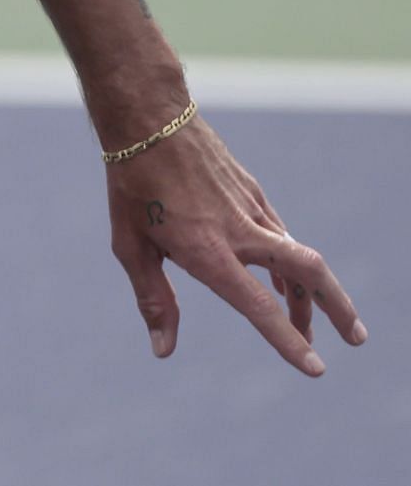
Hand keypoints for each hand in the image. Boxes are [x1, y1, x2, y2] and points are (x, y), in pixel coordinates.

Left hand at [106, 114, 366, 374]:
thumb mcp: (130, 246)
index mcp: (208, 250)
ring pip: (299, 255)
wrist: (149, 118)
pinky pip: (280, 234)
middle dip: (338, 309)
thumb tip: (164, 350)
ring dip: (310, 293)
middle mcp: (239, 231)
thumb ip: (153, 299)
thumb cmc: (132, 186)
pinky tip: (280, 281)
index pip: (258, 305)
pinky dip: (288, 262)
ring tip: (308, 325)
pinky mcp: (253, 191)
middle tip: (356, 340)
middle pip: (308, 273)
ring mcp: (251, 208)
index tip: (315, 367)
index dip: (287, 340)